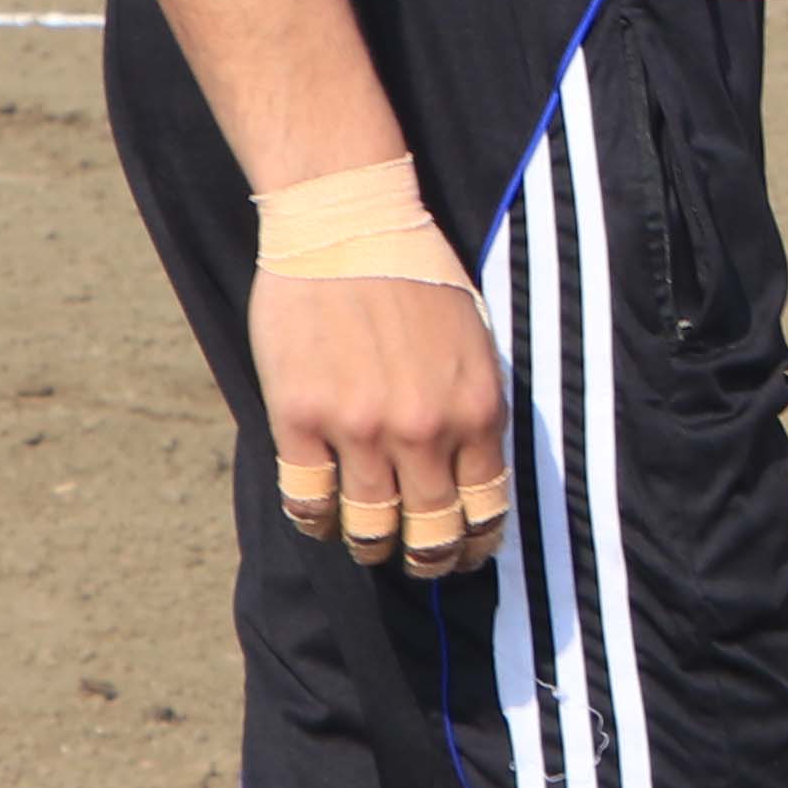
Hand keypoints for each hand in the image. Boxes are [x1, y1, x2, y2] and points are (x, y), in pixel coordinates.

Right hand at [247, 272, 511, 581]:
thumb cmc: (417, 276)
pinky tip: (322, 515)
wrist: (348, 225)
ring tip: (369, 542)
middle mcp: (424, 430)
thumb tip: (472, 474)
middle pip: (430, 534)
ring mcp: (360, 430)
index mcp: (477, 410)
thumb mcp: (474, 345)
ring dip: (371, 547)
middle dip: (428, 560)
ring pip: (369, 530)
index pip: (486, 510)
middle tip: (420, 562)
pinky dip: (317, 520)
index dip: (476, 546)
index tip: (468, 555)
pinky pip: (309, 501)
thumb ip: (472, 410)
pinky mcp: (301, 421)